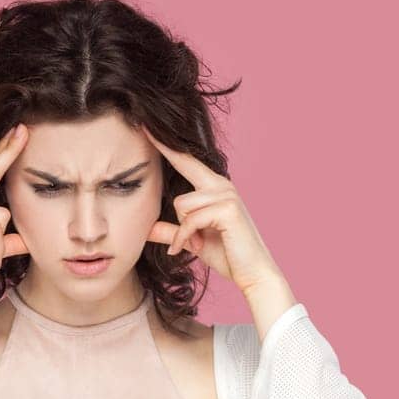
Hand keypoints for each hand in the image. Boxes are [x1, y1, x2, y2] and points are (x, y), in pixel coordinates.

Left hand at [141, 123, 283, 295]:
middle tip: (166, 187)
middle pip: (180, 174)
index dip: (165, 143)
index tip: (146, 125)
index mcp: (214, 186)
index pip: (185, 159)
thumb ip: (172, 231)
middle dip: (172, 181)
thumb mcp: (192, 240)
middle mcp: (221, 184)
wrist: (253, 273)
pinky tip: (192, 249)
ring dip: (183, 231)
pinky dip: (186, 239)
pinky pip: (190, 220)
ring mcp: (226, 194)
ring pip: (181, 204)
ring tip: (196, 244)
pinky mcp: (227, 208)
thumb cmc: (227, 255)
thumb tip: (146, 228)